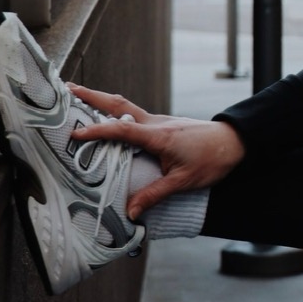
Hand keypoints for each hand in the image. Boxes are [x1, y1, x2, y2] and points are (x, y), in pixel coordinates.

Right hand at [68, 83, 245, 221]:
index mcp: (158, 135)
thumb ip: (155, 195)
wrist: (234, 142)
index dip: (97, 132)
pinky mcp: (163, 126)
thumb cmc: (212, 160)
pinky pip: (134, 116)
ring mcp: (159, 121)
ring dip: (102, 101)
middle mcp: (155, 123)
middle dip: (92, 97)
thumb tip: (130, 213)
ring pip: (125, 107)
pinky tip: (110, 119)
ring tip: (80, 97)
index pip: (121, 130)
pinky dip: (116, 113)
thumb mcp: (183, 181)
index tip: (75, 134)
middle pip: (119, 105)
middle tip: (68, 88)